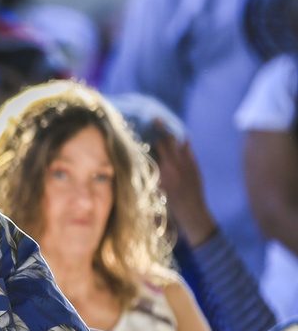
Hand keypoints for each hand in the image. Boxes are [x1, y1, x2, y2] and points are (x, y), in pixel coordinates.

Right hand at [151, 128, 216, 245]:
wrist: (192, 212)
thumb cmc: (168, 207)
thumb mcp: (154, 193)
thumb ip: (148, 178)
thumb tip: (137, 167)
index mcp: (162, 172)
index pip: (154, 150)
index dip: (147, 141)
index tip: (141, 133)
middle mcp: (174, 165)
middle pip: (166, 141)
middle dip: (159, 129)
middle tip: (154, 118)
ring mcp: (185, 164)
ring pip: (177, 142)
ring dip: (170, 133)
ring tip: (162, 122)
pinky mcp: (193, 165)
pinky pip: (188, 148)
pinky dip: (183, 142)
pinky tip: (181, 137)